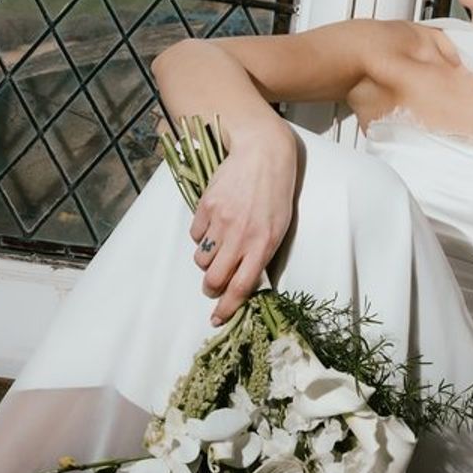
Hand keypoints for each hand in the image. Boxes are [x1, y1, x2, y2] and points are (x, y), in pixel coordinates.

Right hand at [188, 124, 298, 325]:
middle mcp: (241, 236)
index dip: (227, 308)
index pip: (241, 287)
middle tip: (213, 285)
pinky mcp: (206, 206)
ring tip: (218, 246)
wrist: (262, 153)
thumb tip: (241, 279)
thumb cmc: (275, 193)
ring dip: (206, 260)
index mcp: (263, 244)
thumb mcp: (278, 226)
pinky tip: (214, 223)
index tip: (217, 319)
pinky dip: (201, 235)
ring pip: (200, 259)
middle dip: (210, 288)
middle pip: (213, 279)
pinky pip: (195, 235)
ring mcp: (221, 221)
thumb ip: (261, 252)